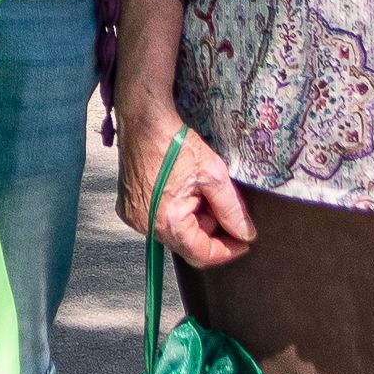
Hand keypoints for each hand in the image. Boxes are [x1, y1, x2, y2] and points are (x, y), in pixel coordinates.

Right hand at [114, 99, 255, 269]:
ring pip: (174, 231)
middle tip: (219, 200)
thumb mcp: (213, 175)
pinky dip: (175, 211)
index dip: (227, 250)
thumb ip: (232, 210)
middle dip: (209, 227)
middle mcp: (145, 225)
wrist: (144, 120)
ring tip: (199, 188)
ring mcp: (133, 216)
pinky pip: (158, 220)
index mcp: (167, 221)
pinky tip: (181, 187)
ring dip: (192, 218)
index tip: (243, 241)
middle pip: (187, 243)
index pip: (201, 254)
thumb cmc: (176, 143)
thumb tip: (245, 234)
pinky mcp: (128, 206)